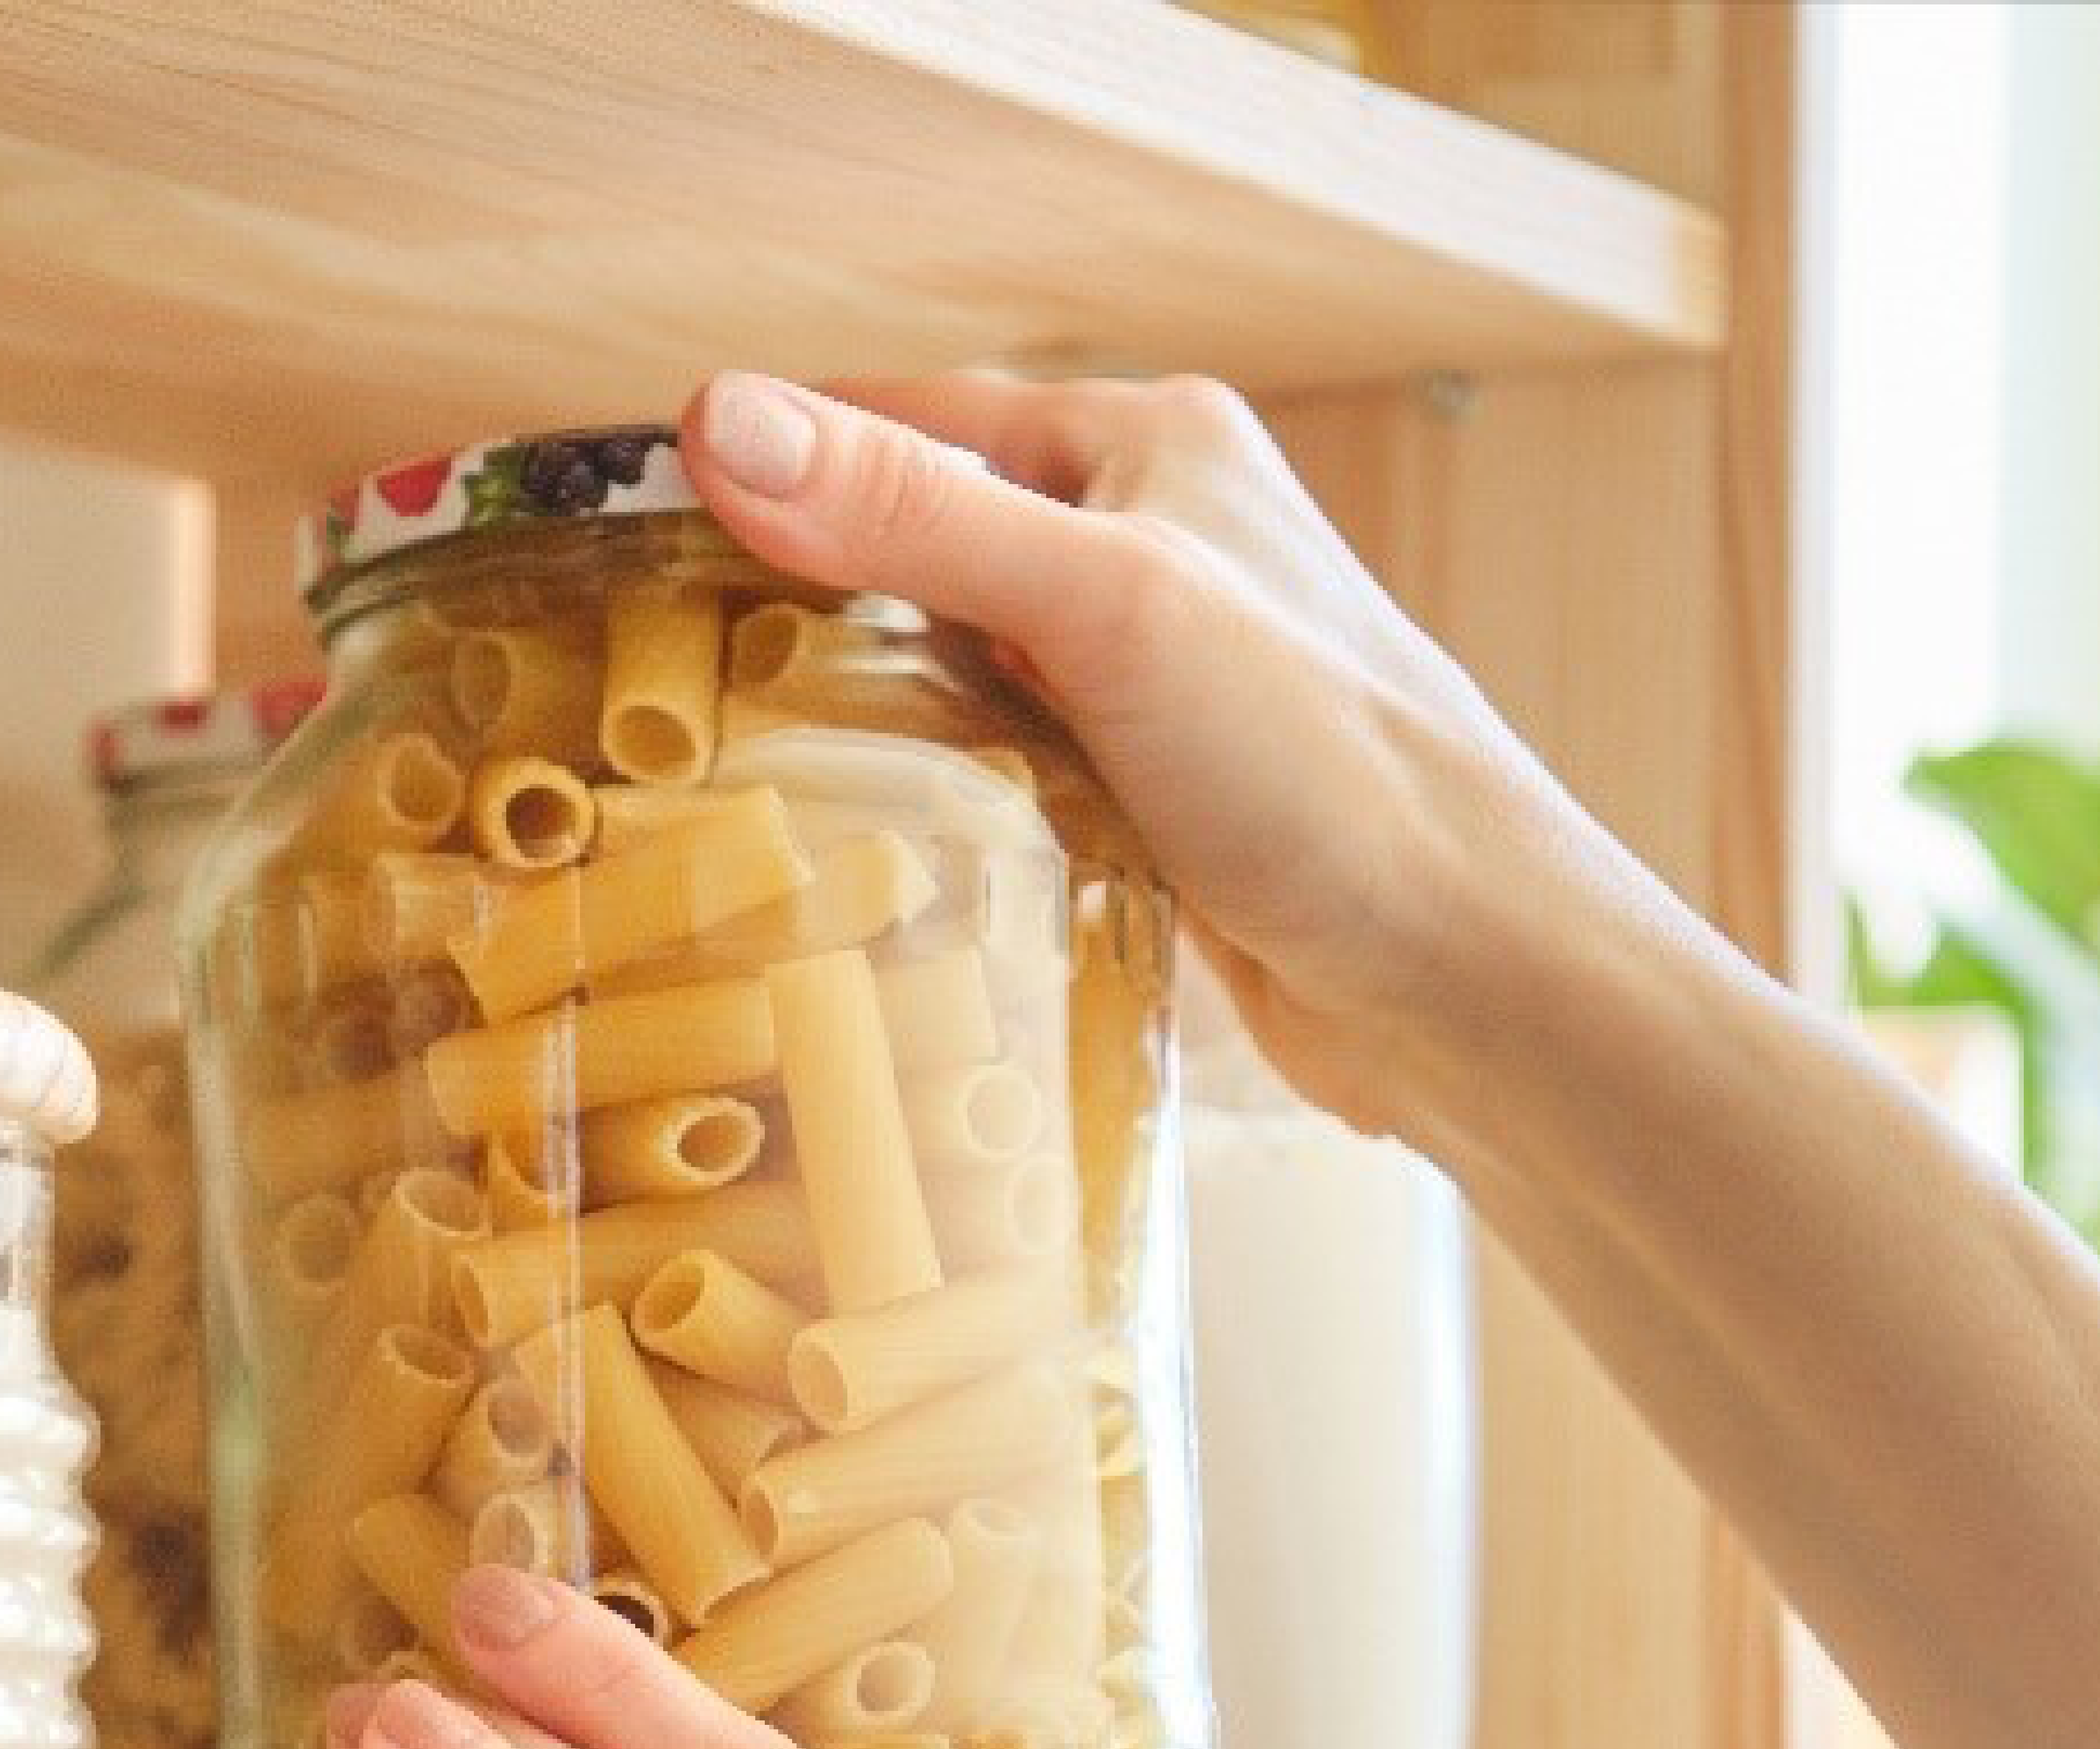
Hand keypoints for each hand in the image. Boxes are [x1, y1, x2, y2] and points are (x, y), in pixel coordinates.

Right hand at [677, 366, 1652, 1139]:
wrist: (1467, 975)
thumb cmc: (1328, 773)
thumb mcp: (1101, 609)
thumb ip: (913, 517)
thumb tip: (723, 423)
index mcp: (1148, 448)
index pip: (909, 421)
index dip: (773, 467)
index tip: (633, 534)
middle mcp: (1151, 545)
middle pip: (920, 547)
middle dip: (802, 602)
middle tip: (659, 674)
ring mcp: (1151, 679)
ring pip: (951, 669)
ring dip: (862, 714)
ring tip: (734, 766)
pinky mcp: (1148, 797)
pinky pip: (995, 770)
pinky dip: (928, 798)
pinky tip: (867, 844)